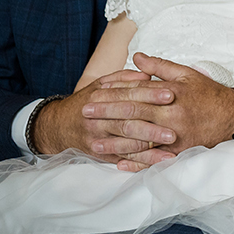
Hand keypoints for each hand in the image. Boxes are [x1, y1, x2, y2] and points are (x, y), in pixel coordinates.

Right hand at [31, 69, 163, 162]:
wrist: (58, 126)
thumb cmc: (86, 102)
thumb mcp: (100, 84)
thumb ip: (125, 78)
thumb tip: (147, 74)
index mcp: (100, 96)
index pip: (129, 94)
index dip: (150, 94)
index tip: (171, 94)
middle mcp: (98, 118)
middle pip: (128, 120)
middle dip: (153, 124)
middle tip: (174, 124)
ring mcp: (99, 137)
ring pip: (127, 142)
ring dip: (150, 145)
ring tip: (171, 144)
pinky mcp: (101, 153)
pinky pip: (125, 157)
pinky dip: (143, 160)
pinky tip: (160, 160)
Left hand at [81, 54, 233, 169]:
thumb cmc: (209, 93)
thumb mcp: (187, 74)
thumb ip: (160, 67)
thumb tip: (136, 58)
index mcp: (171, 94)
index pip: (137, 92)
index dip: (114, 92)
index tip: (94, 93)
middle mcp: (171, 115)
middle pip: (133, 114)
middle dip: (106, 114)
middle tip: (84, 113)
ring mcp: (176, 135)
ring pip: (140, 139)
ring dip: (115, 142)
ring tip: (94, 142)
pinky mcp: (180, 151)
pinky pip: (155, 159)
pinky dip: (137, 163)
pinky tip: (119, 164)